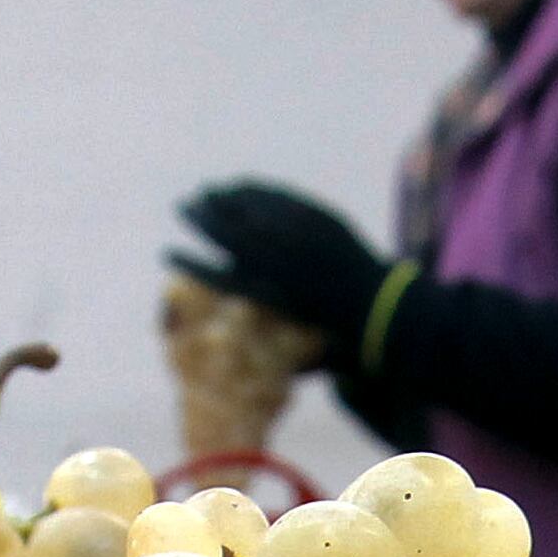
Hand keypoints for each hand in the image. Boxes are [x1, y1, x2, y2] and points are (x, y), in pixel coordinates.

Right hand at [170, 183, 390, 356]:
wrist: (389, 314)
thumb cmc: (346, 342)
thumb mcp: (306, 356)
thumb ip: (279, 357)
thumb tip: (251, 370)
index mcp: (270, 297)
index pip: (219, 277)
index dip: (191, 264)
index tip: (167, 253)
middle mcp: (282, 263)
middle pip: (232, 233)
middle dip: (202, 218)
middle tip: (182, 206)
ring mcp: (304, 237)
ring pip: (255, 211)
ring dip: (227, 199)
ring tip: (209, 192)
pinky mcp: (321, 221)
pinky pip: (282, 199)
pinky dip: (259, 192)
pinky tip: (243, 186)